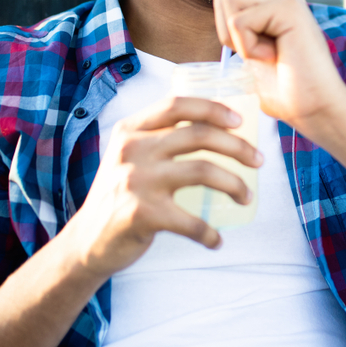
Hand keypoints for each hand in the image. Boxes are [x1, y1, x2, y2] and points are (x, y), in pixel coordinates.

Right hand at [69, 97, 260, 278]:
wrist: (87, 242)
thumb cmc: (121, 195)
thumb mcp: (131, 156)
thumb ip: (161, 137)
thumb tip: (220, 126)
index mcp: (131, 130)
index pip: (177, 104)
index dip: (213, 108)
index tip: (240, 121)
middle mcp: (131, 150)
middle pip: (199, 135)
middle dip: (238, 147)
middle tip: (258, 161)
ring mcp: (135, 181)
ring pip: (203, 171)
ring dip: (235, 184)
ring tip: (246, 197)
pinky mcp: (140, 214)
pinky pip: (191, 221)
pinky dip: (209, 233)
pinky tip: (217, 240)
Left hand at [213, 0, 345, 134]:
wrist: (315, 109)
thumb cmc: (286, 90)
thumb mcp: (252, 52)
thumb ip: (240, 24)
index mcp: (277, 5)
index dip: (227, 19)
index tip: (253, 47)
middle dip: (228, 31)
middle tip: (261, 54)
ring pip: (228, 1)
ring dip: (240, 40)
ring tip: (269, 55)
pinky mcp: (289, 8)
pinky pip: (239, 22)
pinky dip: (249, 48)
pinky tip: (275, 57)